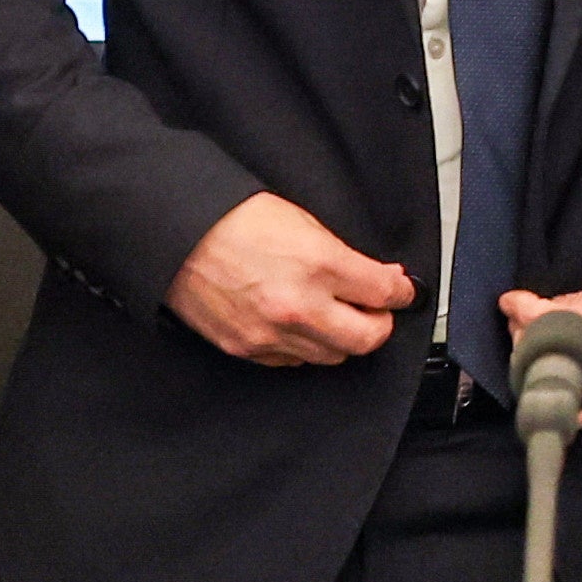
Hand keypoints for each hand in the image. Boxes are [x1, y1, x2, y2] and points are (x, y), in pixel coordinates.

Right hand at [166, 193, 414, 367]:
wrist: (178, 235)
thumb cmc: (236, 220)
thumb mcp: (303, 222)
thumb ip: (344, 256)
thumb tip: (378, 276)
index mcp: (319, 265)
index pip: (384, 292)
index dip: (402, 291)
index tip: (403, 290)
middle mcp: (299, 306)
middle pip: (367, 338)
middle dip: (379, 324)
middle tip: (377, 311)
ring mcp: (271, 334)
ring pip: (332, 356)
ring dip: (342, 338)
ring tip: (336, 316)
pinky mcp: (247, 348)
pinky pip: (293, 361)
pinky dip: (305, 347)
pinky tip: (301, 326)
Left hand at [497, 258, 581, 427]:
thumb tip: (551, 309)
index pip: (570, 329)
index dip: (531, 316)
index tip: (513, 303)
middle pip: (568, 370)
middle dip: (532, 348)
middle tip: (518, 328)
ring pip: (580, 403)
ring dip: (550, 381)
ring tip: (535, 356)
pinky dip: (579, 400)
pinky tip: (564, 382)